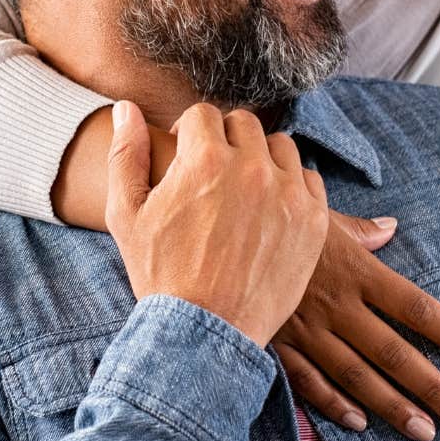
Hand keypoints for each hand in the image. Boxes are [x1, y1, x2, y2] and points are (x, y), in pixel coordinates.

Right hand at [105, 101, 328, 346]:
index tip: (187, 155)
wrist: (205, 331)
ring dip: (261, 158)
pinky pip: (308, 179)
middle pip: (243, 124)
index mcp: (204, 159)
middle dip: (225, 141)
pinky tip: (270, 209)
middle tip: (215, 173)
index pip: (203, 114)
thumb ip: (126, 154)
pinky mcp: (313, 220)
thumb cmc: (160, 274)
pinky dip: (290, 187)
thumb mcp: (126, 214)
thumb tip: (126, 108)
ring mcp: (287, 193)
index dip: (190, 133)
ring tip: (244, 189)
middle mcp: (251, 168)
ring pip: (280, 147)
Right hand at [270, 213, 439, 440]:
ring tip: (425, 432)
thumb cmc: (276, 221)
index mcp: (356, 270)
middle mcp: (337, 304)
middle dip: (431, 387)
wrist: (219, 233)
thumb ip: (361, 231)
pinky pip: (309, 381)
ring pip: (357, 375)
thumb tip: (391, 228)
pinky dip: (334, 405)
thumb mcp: (321, 216)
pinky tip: (361, 424)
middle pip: (393, 352)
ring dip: (393, 406)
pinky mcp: (277, 344)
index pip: (414, 307)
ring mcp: (306, 328)